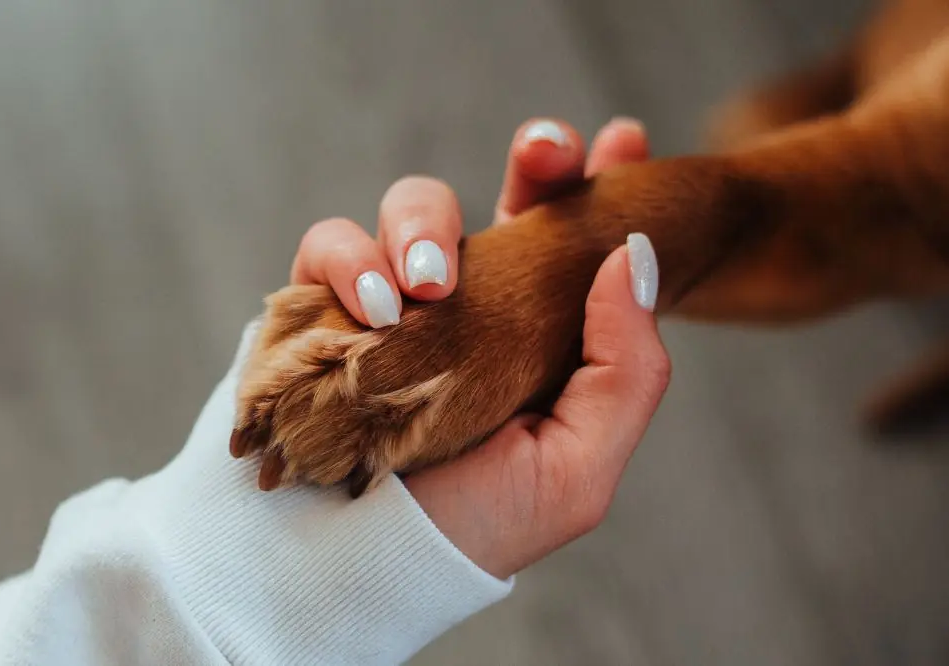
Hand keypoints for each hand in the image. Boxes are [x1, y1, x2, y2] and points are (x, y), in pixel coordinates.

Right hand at [286, 117, 668, 578]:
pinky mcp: (324, 305)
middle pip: (504, 198)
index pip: (573, 243)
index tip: (625, 140)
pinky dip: (347, 261)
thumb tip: (634, 256)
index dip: (598, 185)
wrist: (357, 567)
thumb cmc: (470, 525)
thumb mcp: (576, 469)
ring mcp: (395, 300)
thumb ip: (625, 371)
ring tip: (423, 286)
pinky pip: (329, 244)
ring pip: (412, 206)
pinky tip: (372, 307)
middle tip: (546, 151)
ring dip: (422, 224)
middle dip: (534, 160)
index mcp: (535, 333)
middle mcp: (469, 305)